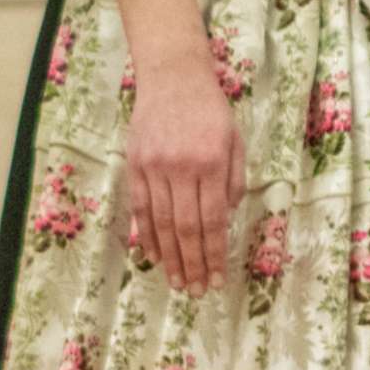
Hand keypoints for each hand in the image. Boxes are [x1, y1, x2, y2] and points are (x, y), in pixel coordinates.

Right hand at [123, 57, 245, 295]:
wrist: (173, 77)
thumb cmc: (211, 110)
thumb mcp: (235, 140)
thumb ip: (234, 181)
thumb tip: (223, 221)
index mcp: (212, 162)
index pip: (212, 220)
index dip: (214, 254)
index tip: (216, 280)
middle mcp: (182, 167)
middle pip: (185, 228)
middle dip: (191, 264)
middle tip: (195, 292)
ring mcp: (154, 166)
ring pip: (159, 223)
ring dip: (168, 258)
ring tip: (176, 283)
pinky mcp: (135, 165)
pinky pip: (139, 208)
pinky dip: (146, 235)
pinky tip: (153, 256)